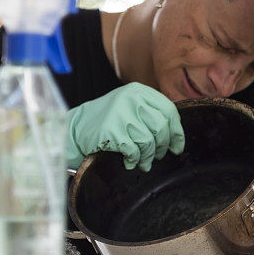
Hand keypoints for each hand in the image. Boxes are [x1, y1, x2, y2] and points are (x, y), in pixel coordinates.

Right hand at [66, 82, 184, 170]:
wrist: (76, 126)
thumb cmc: (108, 119)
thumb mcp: (130, 105)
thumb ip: (150, 113)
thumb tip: (176, 136)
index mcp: (139, 91)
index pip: (169, 110)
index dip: (176, 132)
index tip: (177, 146)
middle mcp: (131, 99)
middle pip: (161, 127)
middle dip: (163, 146)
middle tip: (159, 155)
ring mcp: (120, 114)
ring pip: (148, 141)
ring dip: (148, 157)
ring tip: (144, 163)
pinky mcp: (111, 131)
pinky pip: (133, 151)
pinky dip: (134, 160)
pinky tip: (130, 162)